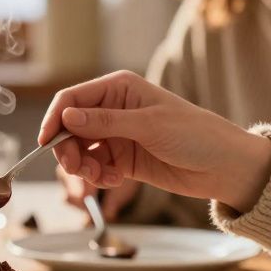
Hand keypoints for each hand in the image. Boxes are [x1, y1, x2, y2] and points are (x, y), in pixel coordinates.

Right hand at [39, 71, 270, 211]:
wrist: (224, 167)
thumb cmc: (195, 135)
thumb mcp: (149, 125)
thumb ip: (105, 122)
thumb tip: (66, 117)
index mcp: (119, 88)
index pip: (72, 99)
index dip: (54, 120)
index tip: (45, 144)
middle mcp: (113, 109)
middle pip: (70, 128)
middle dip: (68, 150)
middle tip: (77, 170)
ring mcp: (117, 135)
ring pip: (80, 150)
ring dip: (83, 167)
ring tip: (100, 179)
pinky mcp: (122, 159)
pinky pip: (96, 167)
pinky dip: (98, 177)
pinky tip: (114, 182)